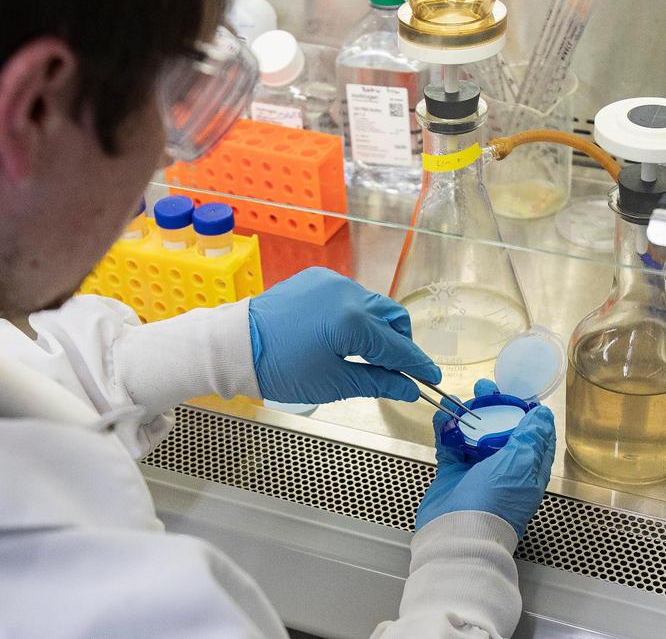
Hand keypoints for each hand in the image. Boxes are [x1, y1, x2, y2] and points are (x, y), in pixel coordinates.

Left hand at [248, 267, 440, 403]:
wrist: (235, 346)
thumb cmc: (281, 369)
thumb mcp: (333, 382)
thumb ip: (378, 382)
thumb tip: (408, 388)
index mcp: (353, 320)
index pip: (397, 346)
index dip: (417, 365)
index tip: (431, 379)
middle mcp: (348, 293)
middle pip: (392, 317)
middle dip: (399, 343)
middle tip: (396, 369)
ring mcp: (332, 281)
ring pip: (372, 304)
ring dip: (377, 327)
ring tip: (366, 354)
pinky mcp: (316, 278)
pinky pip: (349, 295)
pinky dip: (355, 314)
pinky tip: (342, 334)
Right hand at [417, 379, 555, 539]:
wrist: (458, 533)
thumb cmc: (494, 502)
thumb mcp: (521, 464)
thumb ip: (531, 437)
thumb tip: (544, 416)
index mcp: (529, 469)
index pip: (535, 435)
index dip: (528, 413)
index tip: (519, 394)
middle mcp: (505, 469)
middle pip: (502, 431)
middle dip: (495, 407)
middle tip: (486, 388)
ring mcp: (478, 471)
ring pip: (475, 435)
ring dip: (469, 414)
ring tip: (461, 397)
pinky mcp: (453, 474)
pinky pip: (450, 445)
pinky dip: (446, 429)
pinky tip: (443, 413)